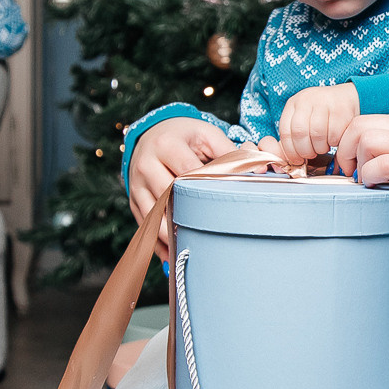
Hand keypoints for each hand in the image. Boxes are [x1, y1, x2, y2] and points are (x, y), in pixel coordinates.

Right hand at [129, 116, 237, 259]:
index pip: (187, 174)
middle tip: (211, 234)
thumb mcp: (206, 135)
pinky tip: (173, 254)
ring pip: (153, 216)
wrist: (153, 133)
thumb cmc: (186, 136)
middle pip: (168, 198)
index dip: (204, 192)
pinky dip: (158, 243)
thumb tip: (255, 172)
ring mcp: (136, 184)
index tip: (222, 207)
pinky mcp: (133, 199)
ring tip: (191, 249)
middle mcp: (146, 164)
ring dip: (171, 236)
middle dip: (188, 217)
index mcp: (166, 145)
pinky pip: (144, 225)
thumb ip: (227, 151)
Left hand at [276, 83, 359, 166]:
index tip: (297, 160)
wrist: (346, 97)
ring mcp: (324, 102)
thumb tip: (290, 159)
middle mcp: (306, 100)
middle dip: (305, 151)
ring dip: (320, 148)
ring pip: (317, 135)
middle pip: (299, 133)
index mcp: (293, 104)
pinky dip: (333, 142)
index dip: (290, 151)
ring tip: (324, 147)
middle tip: (312, 155)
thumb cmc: (322, 114)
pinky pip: (334, 134)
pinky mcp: (340, 108)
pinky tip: (334, 140)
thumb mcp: (304, 118)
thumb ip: (295, 135)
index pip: (285, 132)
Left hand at [334, 108, 388, 210]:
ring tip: (366, 181)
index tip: (353, 163)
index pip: (371, 118)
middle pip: (361, 124)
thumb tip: (373, 150)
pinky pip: (381, 164)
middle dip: (346, 150)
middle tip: (350, 173)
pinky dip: (370, 176)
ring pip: (367, 139)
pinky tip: (375, 186)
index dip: (353, 142)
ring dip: (357, 163)